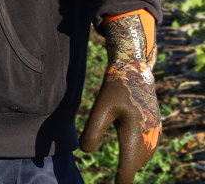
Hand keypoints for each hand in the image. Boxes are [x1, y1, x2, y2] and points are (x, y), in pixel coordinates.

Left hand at [80, 11, 160, 183]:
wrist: (134, 70)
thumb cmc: (115, 88)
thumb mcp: (100, 108)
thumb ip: (93, 131)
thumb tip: (85, 152)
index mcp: (136, 131)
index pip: (129, 164)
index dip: (122, 178)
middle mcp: (150, 134)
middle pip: (136, 162)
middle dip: (126, 172)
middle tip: (116, 180)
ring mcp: (155, 130)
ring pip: (143, 155)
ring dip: (132, 163)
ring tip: (122, 172)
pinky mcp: (156, 126)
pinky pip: (148, 147)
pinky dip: (138, 153)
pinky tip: (130, 154)